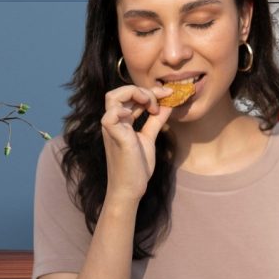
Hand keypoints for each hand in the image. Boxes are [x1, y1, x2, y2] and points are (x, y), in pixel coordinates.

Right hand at [101, 84, 173, 201]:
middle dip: (141, 90)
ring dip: (135, 94)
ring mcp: (112, 129)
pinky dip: (125, 110)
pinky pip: (110, 116)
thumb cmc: (137, 166)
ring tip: (152, 106)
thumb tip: (167, 104)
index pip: (129, 96)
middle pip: (118, 92)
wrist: (130, 188)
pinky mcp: (115, 137)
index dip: (149, 91)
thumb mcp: (149, 138)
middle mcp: (114, 122)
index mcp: (120, 121)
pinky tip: (143, 115)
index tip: (168, 94)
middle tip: (159, 101)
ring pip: (112, 97)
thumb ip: (155, 121)